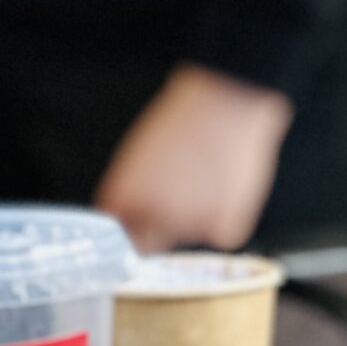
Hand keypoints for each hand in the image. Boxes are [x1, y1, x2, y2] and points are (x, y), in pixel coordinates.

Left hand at [93, 64, 292, 253]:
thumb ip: (134, 189)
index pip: (118, 231)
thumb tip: (134, 211)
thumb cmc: (184, 120)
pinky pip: (222, 233)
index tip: (144, 217)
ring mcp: (189, 227)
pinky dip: (227, 216)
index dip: (132, 223)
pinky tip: (229, 184)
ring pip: (190, 234)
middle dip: (161, 225)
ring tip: (210, 175)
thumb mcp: (141, 154)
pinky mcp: (224, 230)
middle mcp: (150, 218)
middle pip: (149, 241)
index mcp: (123, 198)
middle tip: (183, 194)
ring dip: (198, 216)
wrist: (226, 103)